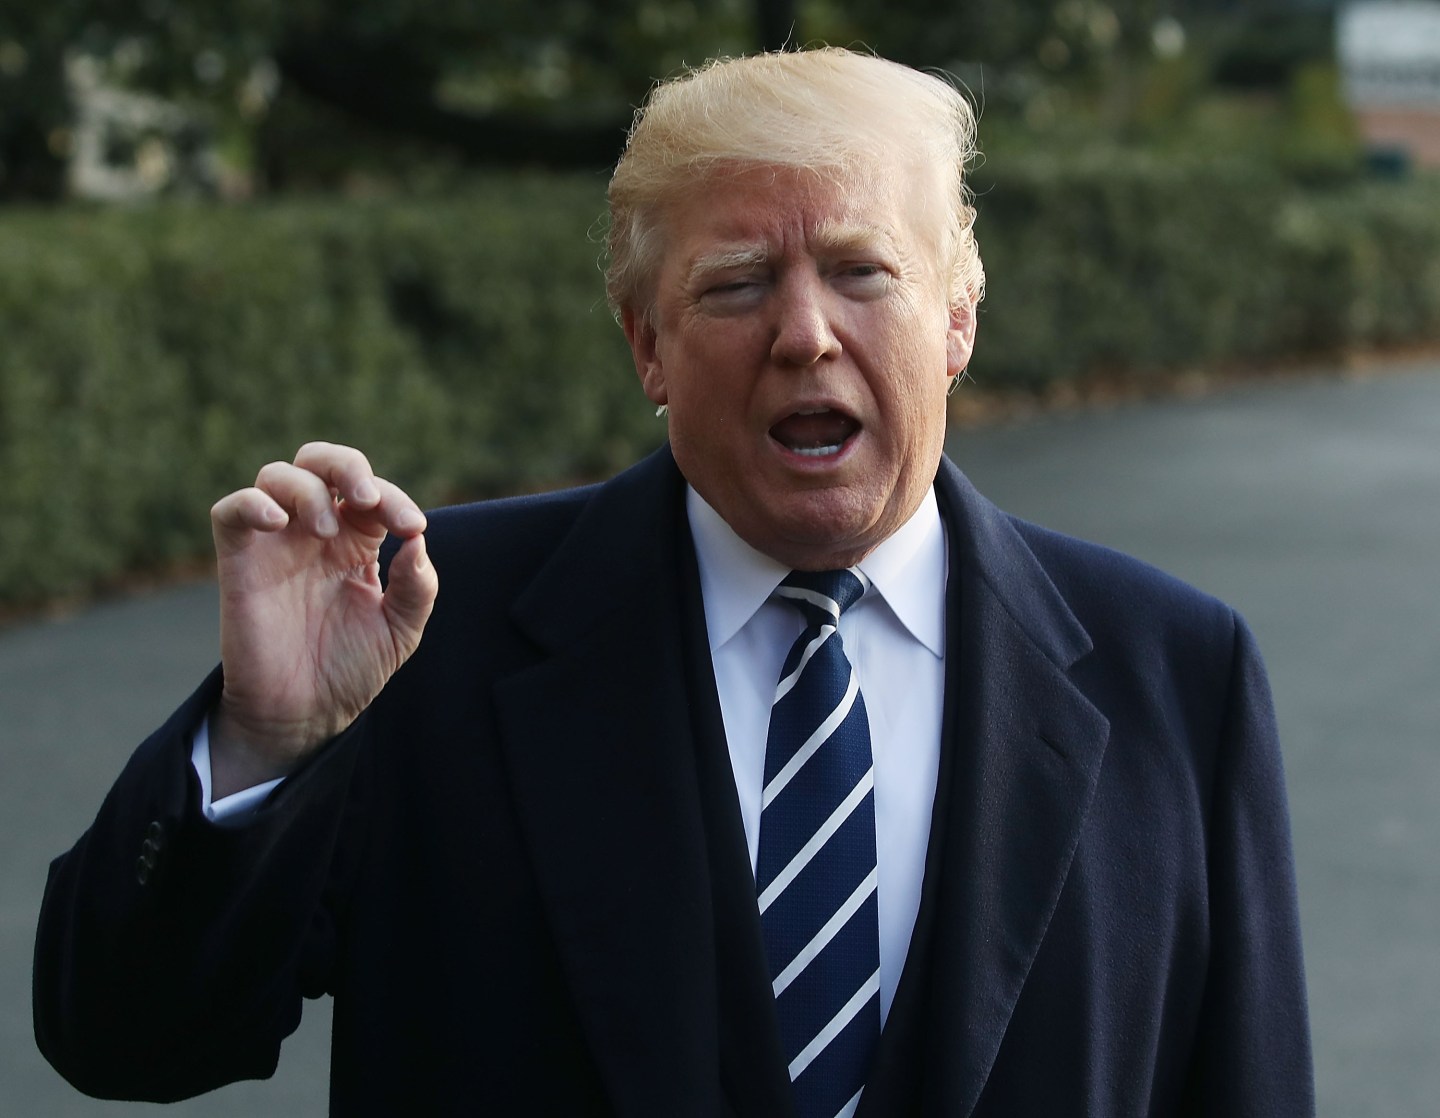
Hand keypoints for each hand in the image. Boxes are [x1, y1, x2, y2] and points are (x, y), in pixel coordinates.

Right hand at [207, 442, 438, 797]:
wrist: (305, 714)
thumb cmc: (352, 669)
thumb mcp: (401, 630)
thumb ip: (416, 586)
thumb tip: (416, 541)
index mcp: (356, 541)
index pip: (372, 493)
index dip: (395, 499)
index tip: (413, 529)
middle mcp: (314, 533)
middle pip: (320, 461)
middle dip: (346, 466)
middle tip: (367, 498)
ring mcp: (275, 543)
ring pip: (278, 476)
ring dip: (308, 490)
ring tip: (325, 531)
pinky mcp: (239, 562)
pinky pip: (230, 511)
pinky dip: (251, 503)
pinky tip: (277, 521)